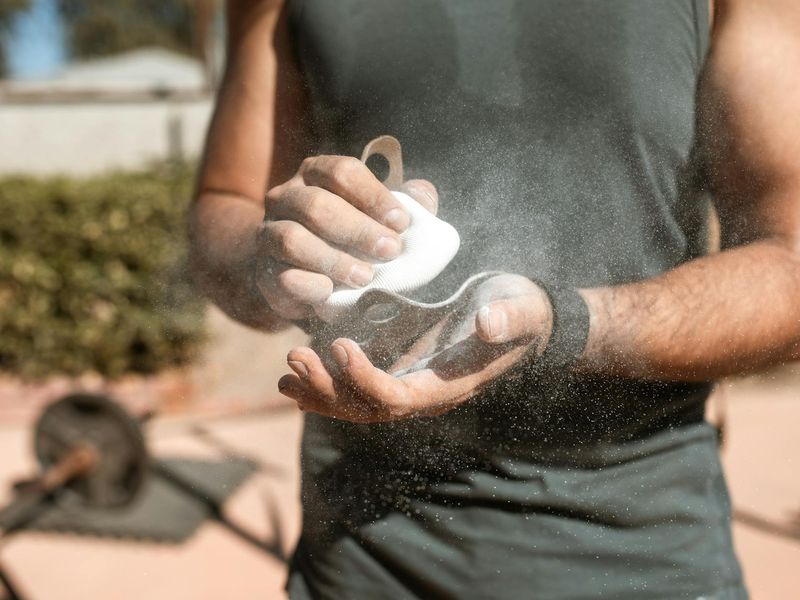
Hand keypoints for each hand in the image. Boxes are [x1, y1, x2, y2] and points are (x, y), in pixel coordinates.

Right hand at [253, 155, 437, 319]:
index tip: (401, 221)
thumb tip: (423, 196)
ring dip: (334, 260)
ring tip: (365, 277)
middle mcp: (287, 197)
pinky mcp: (265, 272)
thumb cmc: (351, 238)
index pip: (342, 172)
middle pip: (317, 205)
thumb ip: (405, 204)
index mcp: (316, 174)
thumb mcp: (378, 217)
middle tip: (390, 250)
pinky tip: (331, 292)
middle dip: (358, 229)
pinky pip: (282, 276)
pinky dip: (309, 285)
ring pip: (293, 239)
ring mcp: (269, 233)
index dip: (373, 195)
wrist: (304, 276)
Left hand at [277, 274, 553, 422]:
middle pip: (367, 408)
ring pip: (356, 403)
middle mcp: (424, 393)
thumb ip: (510, 318)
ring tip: (286, 371)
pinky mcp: (401, 367)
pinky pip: (357, 387)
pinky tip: (297, 380)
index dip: (363, 379)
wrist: (519, 313)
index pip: (397, 398)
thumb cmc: (520, 311)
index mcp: (448, 386)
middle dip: (328, 388)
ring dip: (319, 389)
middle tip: (294, 357)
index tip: (340, 345)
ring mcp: (410, 382)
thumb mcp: (521, 308)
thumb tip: (489, 324)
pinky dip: (327, 385)